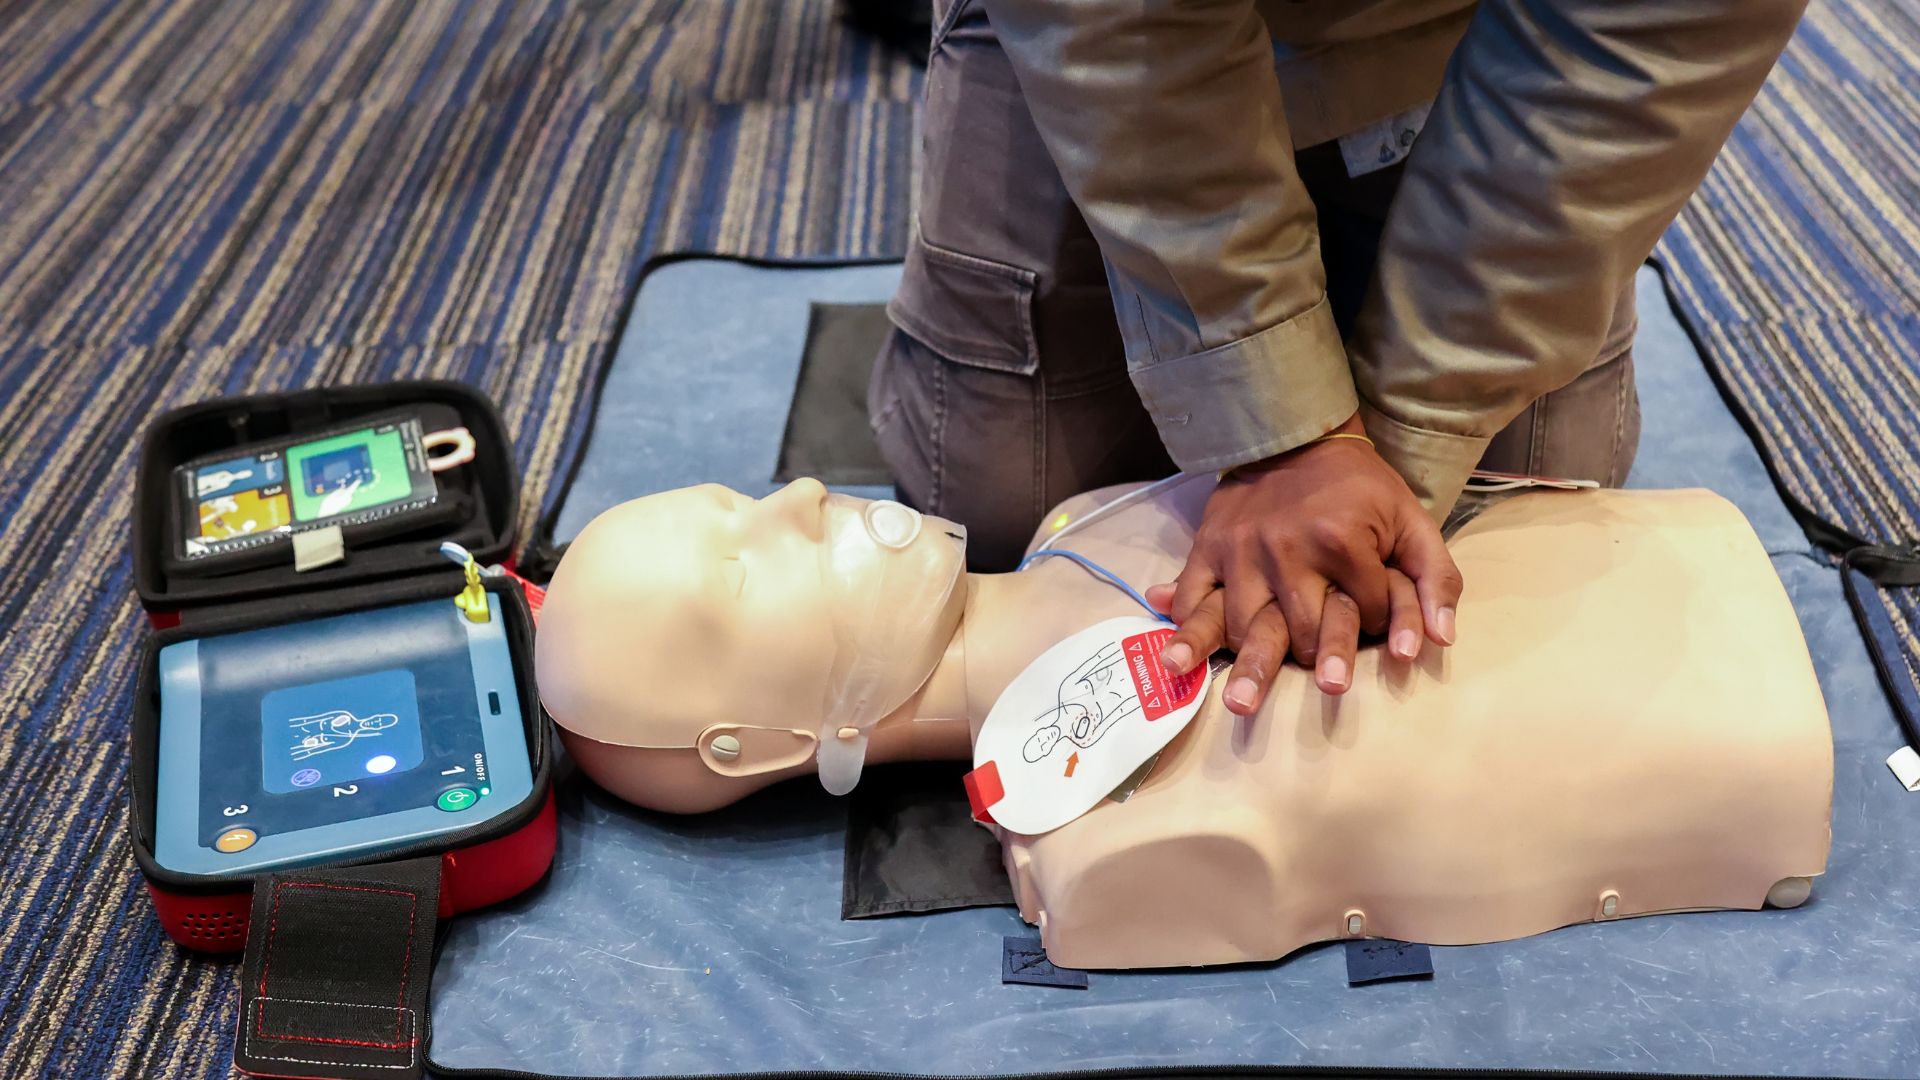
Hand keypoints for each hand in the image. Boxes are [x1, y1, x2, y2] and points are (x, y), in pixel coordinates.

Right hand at [1150, 413, 1462, 712]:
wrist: (1294, 434)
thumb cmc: (1360, 486)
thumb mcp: (1410, 519)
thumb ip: (1437, 578)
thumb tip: (1443, 640)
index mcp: (1342, 539)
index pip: (1363, 612)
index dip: (1375, 622)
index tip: (1370, 612)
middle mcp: (1287, 548)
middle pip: (1301, 631)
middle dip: (1316, 658)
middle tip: (1321, 680)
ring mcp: (1242, 549)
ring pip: (1246, 626)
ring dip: (1250, 661)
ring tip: (1243, 701)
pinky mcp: (1209, 545)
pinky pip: (1194, 596)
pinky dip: (1188, 630)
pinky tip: (1178, 662)